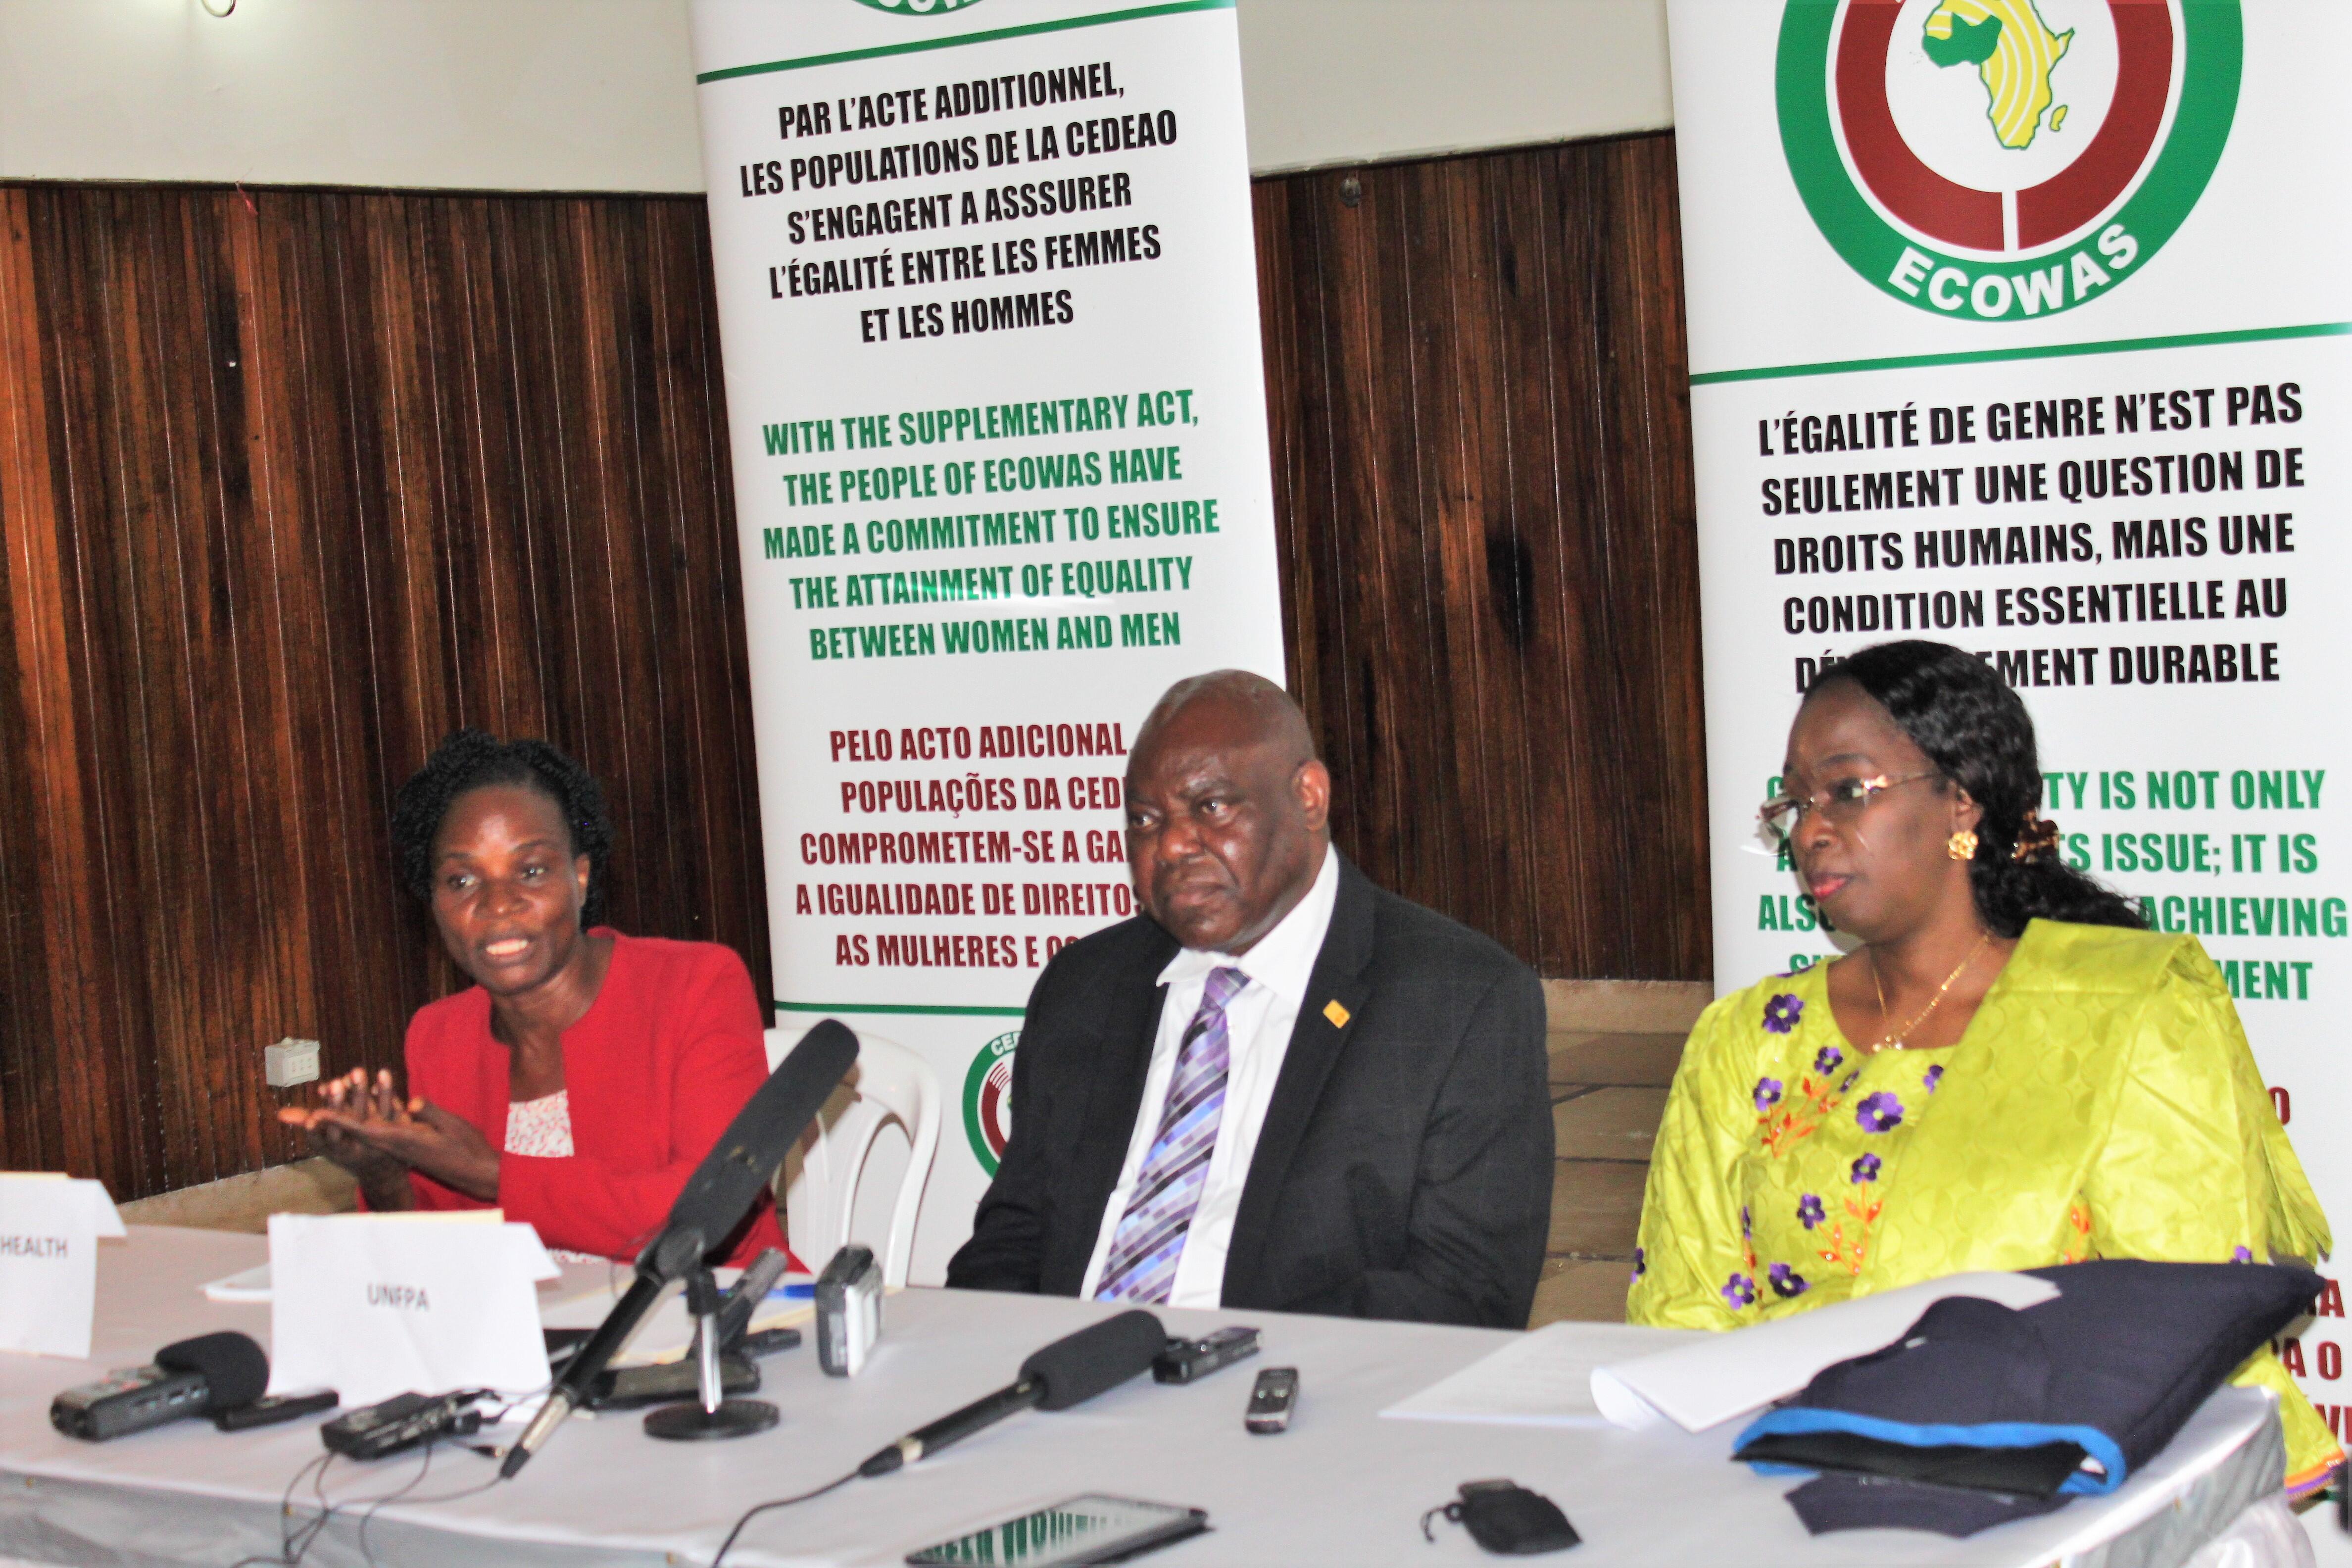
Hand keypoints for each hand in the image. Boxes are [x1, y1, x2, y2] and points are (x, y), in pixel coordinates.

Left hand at [279, 1069, 500, 1204]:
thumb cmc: (467, 1149)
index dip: (340, 1121)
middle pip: (357, 1129)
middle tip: (305, 1110)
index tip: (317, 1114)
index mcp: (404, 1141)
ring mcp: (400, 1145)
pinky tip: (359, 1106)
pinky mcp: (405, 1143)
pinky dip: (364, 1118)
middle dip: (333, 1117)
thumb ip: (429, 1114)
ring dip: (346, 1115)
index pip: (365, 1130)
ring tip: (328, 1100)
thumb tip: (411, 1101)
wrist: (476, 1172)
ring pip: (366, 1128)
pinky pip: (378, 1129)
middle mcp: (396, 1145)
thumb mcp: (451, 1128)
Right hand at [280, 1069, 413, 1205]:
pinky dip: (389, 1096)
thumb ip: (308, 1124)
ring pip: (378, 1114)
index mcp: (339, 1150)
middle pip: (351, 1124)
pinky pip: (395, 1112)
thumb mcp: (327, 1142)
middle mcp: (361, 1146)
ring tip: (361, 1070)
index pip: (329, 1138)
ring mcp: (382, 1139)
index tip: (313, 1116)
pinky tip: (382, 1077)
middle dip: (343, 1103)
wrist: (382, 1171)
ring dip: (372, 1093)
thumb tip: (280, 1114)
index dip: (321, 1129)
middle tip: (337, 1081)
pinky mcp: (399, 1132)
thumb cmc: (347, 1148)